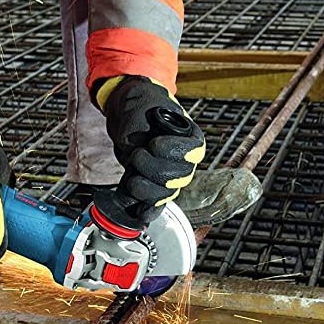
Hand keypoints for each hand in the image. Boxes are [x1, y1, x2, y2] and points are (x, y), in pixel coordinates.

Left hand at [96, 76, 205, 211]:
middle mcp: (186, 161)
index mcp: (191, 139)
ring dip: (144, 189)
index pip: (190, 152)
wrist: (132, 116)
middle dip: (150, 168)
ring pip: (166, 194)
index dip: (170, 151)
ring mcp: (173, 177)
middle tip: (136, 154)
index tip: (153, 143)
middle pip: (175, 178)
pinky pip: (159, 204)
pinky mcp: (158, 187)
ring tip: (131, 177)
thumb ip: (141, 132)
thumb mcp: (142, 113)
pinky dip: (149, 210)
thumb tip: (135, 149)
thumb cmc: (142, 110)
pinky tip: (141, 214)